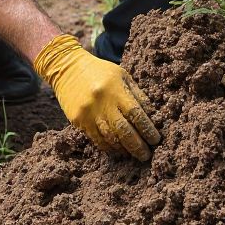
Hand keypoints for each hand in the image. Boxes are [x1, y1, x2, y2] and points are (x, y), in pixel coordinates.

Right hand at [33, 34, 160, 160]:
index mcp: (116, 89)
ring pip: (109, 138)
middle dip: (137, 145)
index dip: (147, 129)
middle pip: (123, 130)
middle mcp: (102, 103)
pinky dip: (109, 147)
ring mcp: (89, 113)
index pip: (136, 113)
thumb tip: (151, 116)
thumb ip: (137, 95)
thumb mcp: (122, 76)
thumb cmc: (101, 71)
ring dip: (123, 149)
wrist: (68, 69)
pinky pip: (96, 139)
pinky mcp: (78, 121)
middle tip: (147, 155)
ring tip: (133, 154)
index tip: (156, 140)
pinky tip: (117, 150)